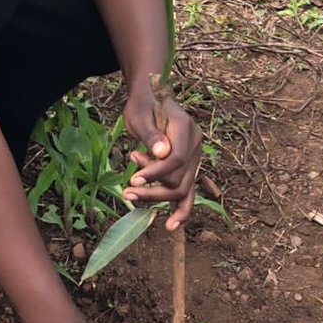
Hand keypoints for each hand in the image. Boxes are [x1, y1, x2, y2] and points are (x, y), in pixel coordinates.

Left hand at [122, 81, 202, 230]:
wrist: (150, 97)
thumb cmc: (142, 104)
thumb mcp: (140, 115)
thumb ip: (151, 134)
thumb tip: (162, 154)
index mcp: (186, 129)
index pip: (176, 159)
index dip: (155, 173)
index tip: (134, 181)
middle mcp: (195, 144)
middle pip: (179, 178)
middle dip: (153, 189)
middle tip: (126, 192)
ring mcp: (194, 157)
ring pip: (183, 188)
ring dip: (157, 196)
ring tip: (130, 194)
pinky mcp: (188, 167)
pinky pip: (188, 191)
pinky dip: (182, 209)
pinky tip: (171, 225)